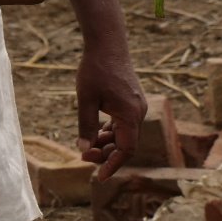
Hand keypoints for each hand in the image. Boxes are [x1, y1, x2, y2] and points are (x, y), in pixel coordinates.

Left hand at [76, 44, 146, 180]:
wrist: (108, 43)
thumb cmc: (96, 69)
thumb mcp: (86, 99)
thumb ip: (86, 126)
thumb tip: (83, 149)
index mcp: (130, 115)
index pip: (126, 150)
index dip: (112, 165)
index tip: (99, 177)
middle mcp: (138, 112)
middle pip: (126, 145)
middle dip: (106, 154)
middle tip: (83, 154)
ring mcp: (137, 106)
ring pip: (125, 135)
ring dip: (108, 143)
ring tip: (87, 144)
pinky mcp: (132, 101)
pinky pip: (124, 124)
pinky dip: (112, 132)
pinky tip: (97, 133)